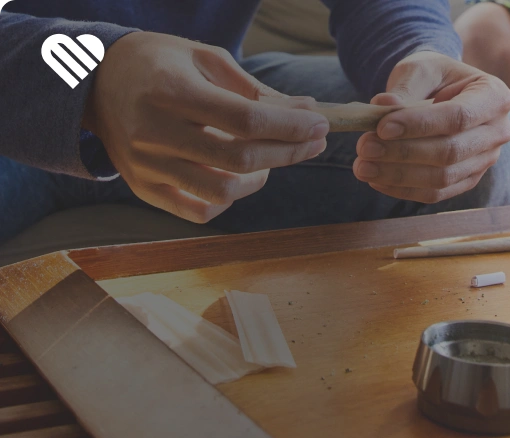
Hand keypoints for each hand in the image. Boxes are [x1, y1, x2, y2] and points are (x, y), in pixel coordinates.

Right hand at [83, 32, 328, 223]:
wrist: (93, 80)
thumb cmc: (158, 64)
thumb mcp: (203, 58)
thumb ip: (254, 88)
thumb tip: (305, 110)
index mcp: (171, 92)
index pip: (245, 119)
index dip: (290, 126)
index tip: (318, 123)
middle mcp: (154, 133)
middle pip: (240, 158)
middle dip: (289, 151)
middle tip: (313, 141)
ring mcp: (146, 166)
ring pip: (222, 191)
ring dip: (262, 177)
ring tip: (272, 157)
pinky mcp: (142, 188)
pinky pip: (198, 210)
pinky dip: (229, 200)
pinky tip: (239, 177)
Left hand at [352, 51, 509, 202]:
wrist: (444, 91)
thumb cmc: (434, 76)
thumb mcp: (420, 69)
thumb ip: (404, 89)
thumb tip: (383, 107)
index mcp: (495, 96)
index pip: (459, 117)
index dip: (420, 125)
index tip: (382, 127)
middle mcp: (498, 132)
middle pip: (451, 152)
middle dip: (403, 153)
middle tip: (364, 147)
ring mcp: (486, 160)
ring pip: (443, 178)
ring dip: (398, 175)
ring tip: (362, 166)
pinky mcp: (469, 179)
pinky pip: (437, 192)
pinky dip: (404, 189)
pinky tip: (376, 179)